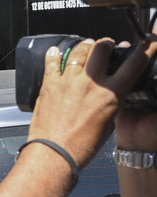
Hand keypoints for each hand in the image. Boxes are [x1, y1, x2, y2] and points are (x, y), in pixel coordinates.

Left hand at [29, 37, 156, 167]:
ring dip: (85, 46)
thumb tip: (112, 92)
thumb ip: (112, 102)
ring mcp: (68, 82)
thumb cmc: (81, 146)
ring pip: (79, 51)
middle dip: (107, 43)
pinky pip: (51, 62)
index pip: (134, 63)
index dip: (145, 48)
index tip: (148, 42)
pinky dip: (54, 54)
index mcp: (111, 94)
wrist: (54, 154)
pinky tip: (55, 51)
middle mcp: (91, 84)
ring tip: (86, 46)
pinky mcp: (49, 85)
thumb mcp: (109, 123)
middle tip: (107, 46)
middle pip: (102, 48)